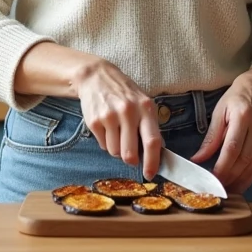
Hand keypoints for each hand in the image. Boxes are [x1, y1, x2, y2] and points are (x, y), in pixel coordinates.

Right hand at [72, 58, 163, 180]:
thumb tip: (157, 154)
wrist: (96, 77)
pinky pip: (103, 145)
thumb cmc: (124, 93)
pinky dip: (105, 142)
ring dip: (116, 149)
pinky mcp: (94, 121)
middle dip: (130, 160)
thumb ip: (150, 126)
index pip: (152, 141)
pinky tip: (107, 127)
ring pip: (115, 152)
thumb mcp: (143, 103)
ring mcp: (110, 116)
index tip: (151, 174)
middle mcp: (129, 112)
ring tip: (117, 132)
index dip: (152, 161)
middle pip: (130, 153)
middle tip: (130, 155)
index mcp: (145, 108)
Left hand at [190, 71, 251, 193]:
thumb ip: (210, 138)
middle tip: (216, 187)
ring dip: (239, 179)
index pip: (232, 148)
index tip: (212, 179)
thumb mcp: (219, 112)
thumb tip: (198, 159)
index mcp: (243, 115)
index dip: (222, 167)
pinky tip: (239, 181)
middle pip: (244, 159)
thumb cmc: (236, 98)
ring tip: (226, 188)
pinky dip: (249, 175)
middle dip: (229, 177)